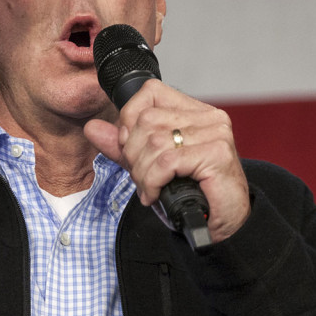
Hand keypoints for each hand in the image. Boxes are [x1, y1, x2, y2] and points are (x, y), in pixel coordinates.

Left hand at [84, 80, 250, 243]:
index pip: (150, 91)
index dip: (130, 118)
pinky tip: (157, 194)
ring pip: (154, 142)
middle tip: (142, 177)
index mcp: (194, 111)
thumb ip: (123, 146)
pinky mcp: (217, 154)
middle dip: (133, 154)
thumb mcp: (151, 165)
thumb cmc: (193, 193)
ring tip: (150, 188)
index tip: (130, 146)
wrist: (223, 224)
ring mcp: (215, 133)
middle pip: (146, 120)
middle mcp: (208, 116)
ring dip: (143, 173)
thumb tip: (92, 128)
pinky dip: (154, 181)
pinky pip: (166, 162)